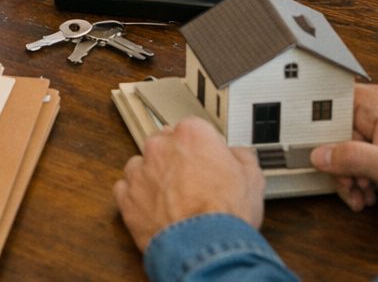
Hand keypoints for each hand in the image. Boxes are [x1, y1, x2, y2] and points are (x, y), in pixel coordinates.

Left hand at [115, 117, 264, 251]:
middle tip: (193, 180)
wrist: (204, 248)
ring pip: (142, 165)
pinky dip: (137, 197)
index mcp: (191, 134)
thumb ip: (241, 157)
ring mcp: (140, 171)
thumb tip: (239, 155)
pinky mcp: (126, 198)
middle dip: (176, 158)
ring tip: (172, 198)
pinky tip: (153, 208)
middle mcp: (161, 147)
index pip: (194, 128)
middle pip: (165, 143)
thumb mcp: (252, 178)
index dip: (204, 146)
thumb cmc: (226, 214)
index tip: (209, 158)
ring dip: (154, 177)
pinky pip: (126, 190)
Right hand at [309, 84, 377, 219]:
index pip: (331, 99)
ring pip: (336, 149)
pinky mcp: (369, 149)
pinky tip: (364, 195)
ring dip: (344, 176)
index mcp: (376, 104)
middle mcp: (370, 113)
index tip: (313, 144)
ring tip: (361, 193)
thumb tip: (319, 155)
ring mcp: (369, 131)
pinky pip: (346, 161)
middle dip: (337, 161)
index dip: (318, 121)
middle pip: (331, 130)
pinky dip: (351, 181)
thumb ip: (354, 158)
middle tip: (350, 181)